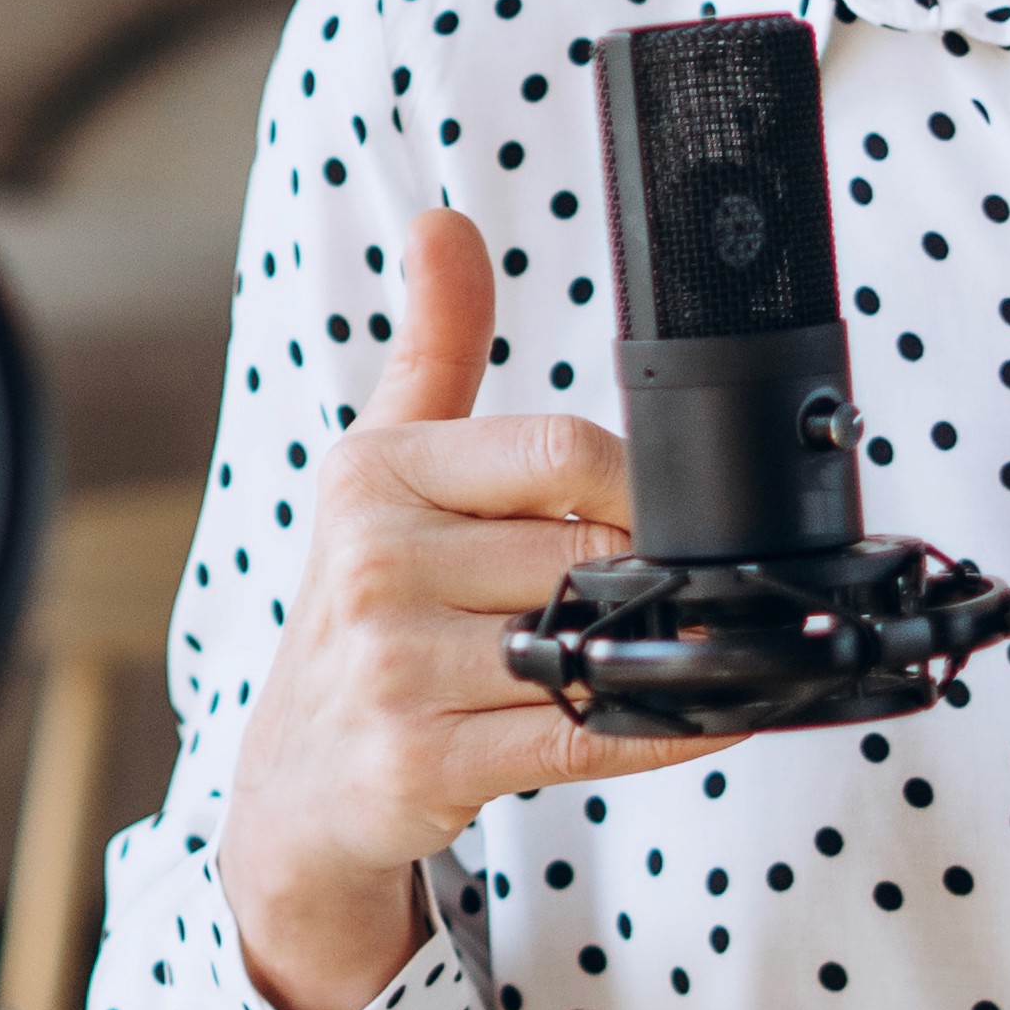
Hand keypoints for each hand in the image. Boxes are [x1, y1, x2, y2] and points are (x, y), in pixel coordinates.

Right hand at [213, 207, 707, 1009]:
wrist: (299, 787)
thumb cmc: (367, 612)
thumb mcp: (381, 473)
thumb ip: (433, 348)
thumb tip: (444, 222)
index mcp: (373, 475)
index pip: (563, 451)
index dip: (641, 488)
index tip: (661, 518)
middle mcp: (372, 564)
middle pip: (592, 551)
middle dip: (650, 580)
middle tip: (670, 599)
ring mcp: (394, 668)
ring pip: (596, 642)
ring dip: (670, 655)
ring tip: (691, 652)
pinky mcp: (425, 762)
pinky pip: (590, 734)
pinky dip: (669, 726)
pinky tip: (710, 715)